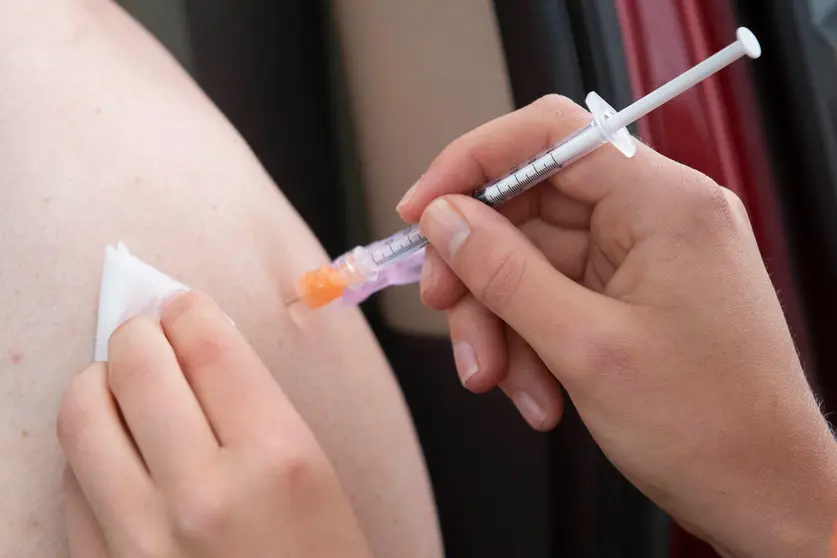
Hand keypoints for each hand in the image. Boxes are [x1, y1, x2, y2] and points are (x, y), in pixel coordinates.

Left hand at [57, 291, 371, 557]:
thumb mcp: (317, 478)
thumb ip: (255, 408)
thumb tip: (191, 347)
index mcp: (278, 458)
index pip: (208, 345)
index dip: (188, 311)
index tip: (182, 307)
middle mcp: (203, 495)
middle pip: (138, 366)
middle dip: (138, 333)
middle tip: (147, 334)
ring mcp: (142, 541)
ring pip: (82, 415)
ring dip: (97, 382)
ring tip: (118, 385)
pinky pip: (70, 483)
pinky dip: (87, 451)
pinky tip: (115, 452)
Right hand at [398, 94, 836, 557]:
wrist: (764, 494)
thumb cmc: (706, 426)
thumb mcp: (584, 347)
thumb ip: (503, 273)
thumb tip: (443, 219)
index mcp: (662, 203)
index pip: (550, 136)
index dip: (472, 163)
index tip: (421, 211)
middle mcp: (654, 216)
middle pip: (530, 208)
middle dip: (481, 271)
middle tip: (450, 316)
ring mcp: (642, 256)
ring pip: (533, 261)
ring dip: (503, 322)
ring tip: (502, 382)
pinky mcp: (632, 294)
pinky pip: (554, 297)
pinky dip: (530, 341)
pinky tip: (537, 392)